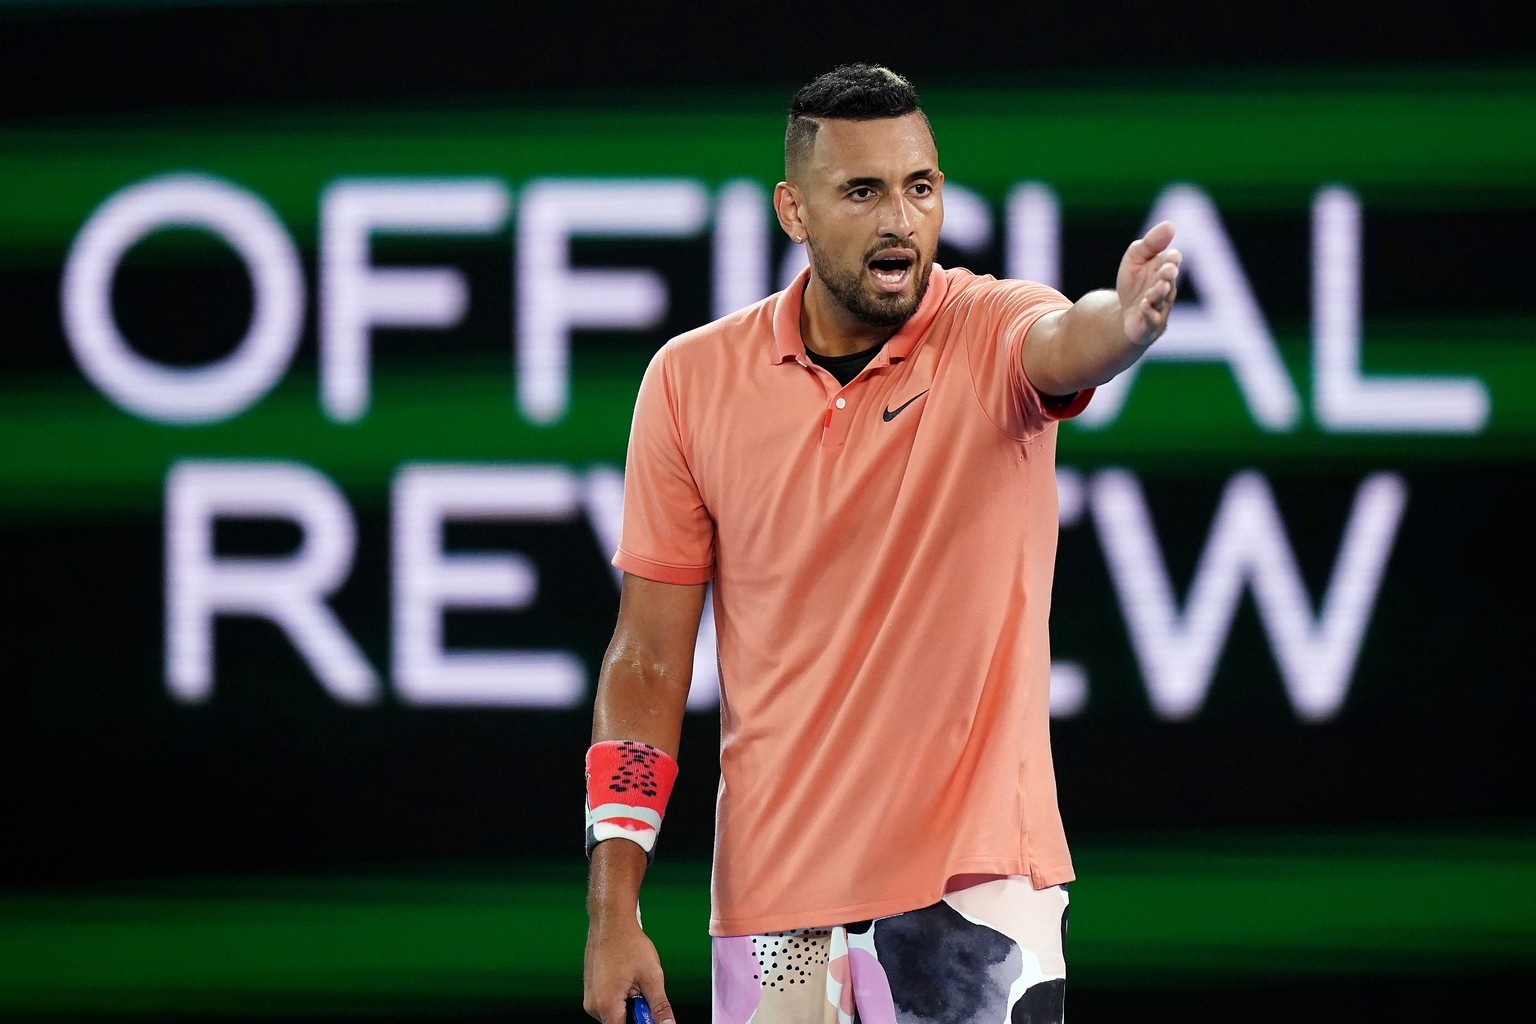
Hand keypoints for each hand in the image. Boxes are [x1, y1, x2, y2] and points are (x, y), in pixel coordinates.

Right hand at [583, 914, 674, 1023]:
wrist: (611, 921)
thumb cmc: (628, 943)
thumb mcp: (652, 976)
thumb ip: (660, 1006)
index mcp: (606, 1006)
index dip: (642, 1023)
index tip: (650, 1013)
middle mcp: (593, 1006)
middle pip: (620, 1023)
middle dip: (636, 1013)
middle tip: (644, 991)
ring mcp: (590, 998)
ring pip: (615, 1014)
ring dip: (629, 1004)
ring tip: (634, 980)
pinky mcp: (591, 990)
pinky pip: (608, 1003)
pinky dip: (621, 997)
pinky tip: (626, 978)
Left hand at [1116, 219, 1180, 346]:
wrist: (1124, 316)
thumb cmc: (1135, 284)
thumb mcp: (1136, 258)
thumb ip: (1151, 243)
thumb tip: (1170, 224)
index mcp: (1164, 270)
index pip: (1171, 262)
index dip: (1171, 259)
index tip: (1171, 256)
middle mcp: (1166, 290)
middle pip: (1168, 281)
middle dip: (1168, 276)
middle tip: (1168, 270)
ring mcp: (1159, 309)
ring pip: (1161, 301)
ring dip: (1160, 294)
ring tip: (1159, 287)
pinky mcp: (1148, 326)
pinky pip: (1151, 320)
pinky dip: (1148, 313)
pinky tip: (1144, 305)